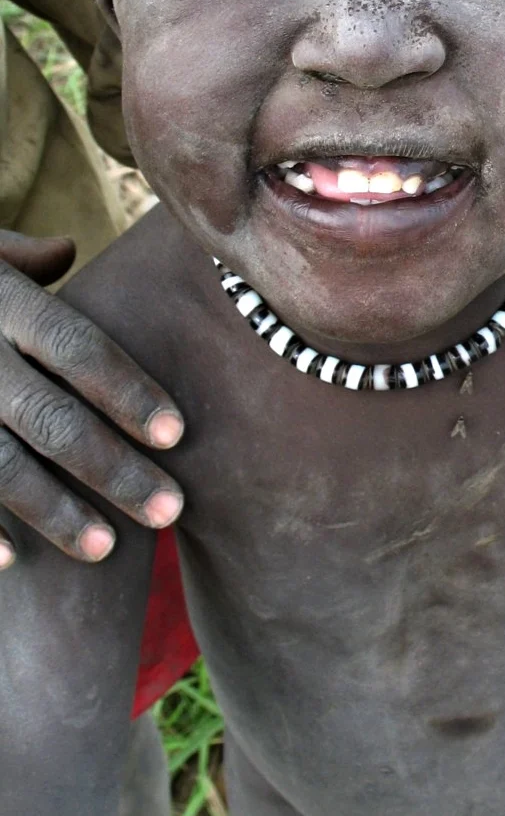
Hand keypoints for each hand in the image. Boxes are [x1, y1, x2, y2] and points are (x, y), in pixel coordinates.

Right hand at [0, 231, 183, 569]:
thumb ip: (19, 257)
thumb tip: (65, 251)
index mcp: (0, 299)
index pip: (76, 347)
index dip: (126, 391)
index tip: (176, 435)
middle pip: (49, 416)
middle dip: (110, 467)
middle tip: (169, 511)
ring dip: (53, 510)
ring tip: (105, 549)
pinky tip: (9, 564)